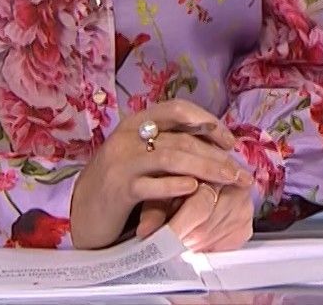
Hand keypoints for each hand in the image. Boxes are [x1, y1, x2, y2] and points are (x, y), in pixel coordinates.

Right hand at [68, 99, 247, 249]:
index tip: (230, 141)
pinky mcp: (118, 189)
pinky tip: (195, 189)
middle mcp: (127, 137)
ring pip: (171, 157)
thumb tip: (216, 143)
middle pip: (181, 138)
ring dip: (206, 168)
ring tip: (229, 181)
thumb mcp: (142, 157)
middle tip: (240, 171)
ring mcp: (121, 162)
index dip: (207, 121)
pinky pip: (151, 185)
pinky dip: (176, 185)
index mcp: (136, 123)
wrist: (82, 213)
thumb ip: (168, 145)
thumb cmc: (120, 184)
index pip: (178, 109)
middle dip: (216, 154)